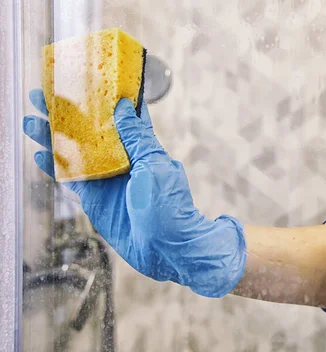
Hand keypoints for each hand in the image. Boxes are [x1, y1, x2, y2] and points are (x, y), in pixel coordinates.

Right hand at [23, 89, 245, 297]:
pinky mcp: (94, 197)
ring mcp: (106, 178)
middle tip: (42, 95)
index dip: (104, 97)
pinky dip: (55, 166)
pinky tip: (39, 153)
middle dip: (67, 113)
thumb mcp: (155, 167)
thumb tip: (124, 109)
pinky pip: (71, 177)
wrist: (167, 249)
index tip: (85, 79)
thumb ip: (137, 140)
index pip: (121, 115)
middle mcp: (122, 159)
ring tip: (32, 119)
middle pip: (90, 130)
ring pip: (75, 151)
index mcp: (141, 147)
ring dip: (54, 136)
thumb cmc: (170, 208)